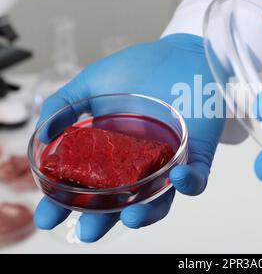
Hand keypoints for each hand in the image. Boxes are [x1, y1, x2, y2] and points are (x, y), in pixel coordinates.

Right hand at [34, 34, 223, 241]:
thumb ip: (65, 105)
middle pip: (118, 202)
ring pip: (157, 201)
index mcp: (110, 150)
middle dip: (102, 220)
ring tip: (129, 216)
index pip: (86, 185)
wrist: (181, 53)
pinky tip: (176, 176)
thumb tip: (42, 136)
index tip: (49, 215)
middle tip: (87, 231)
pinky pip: (196, 180)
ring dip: (144, 214)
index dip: (66, 203)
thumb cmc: (141, 67)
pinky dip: (188, 184)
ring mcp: (167, 162)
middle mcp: (137, 162)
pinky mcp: (196, 155)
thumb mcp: (93, 83)